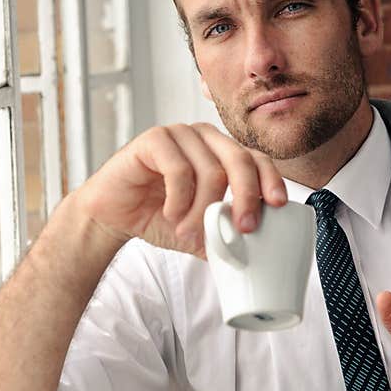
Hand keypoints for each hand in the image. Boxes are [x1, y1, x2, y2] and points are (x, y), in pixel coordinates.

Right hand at [72, 123, 287, 258]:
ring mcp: (179, 134)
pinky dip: (179, 199)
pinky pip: (179, 169)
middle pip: (240, 160)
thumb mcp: (201, 231)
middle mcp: (204, 138)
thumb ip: (227, 236)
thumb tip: (261, 256)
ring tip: (189, 233)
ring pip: (210, 171)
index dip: (270, 180)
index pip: (257, 159)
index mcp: (221, 152)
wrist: (112, 216)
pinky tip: (171, 214)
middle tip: (244, 229)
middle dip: (246, 198)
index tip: (278, 206)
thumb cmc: (158, 216)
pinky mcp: (154, 139)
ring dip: (202, 211)